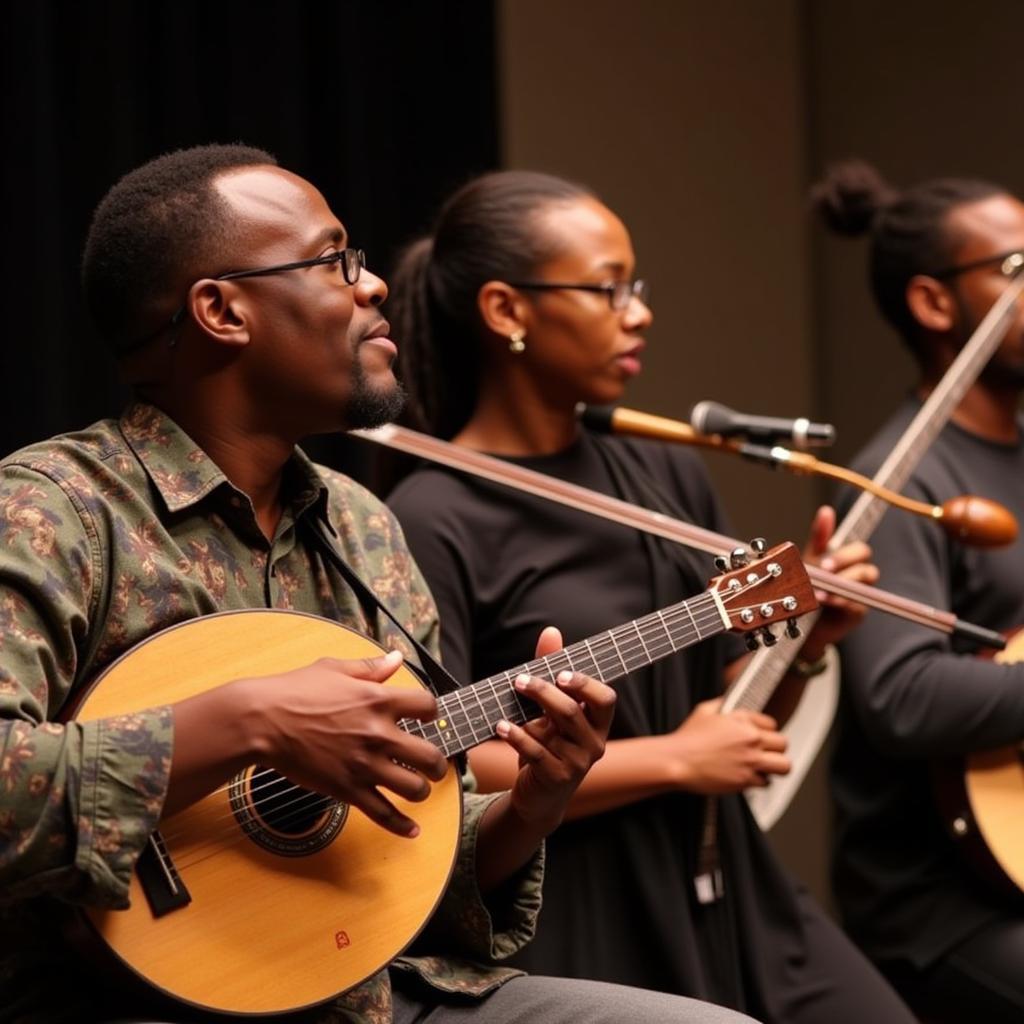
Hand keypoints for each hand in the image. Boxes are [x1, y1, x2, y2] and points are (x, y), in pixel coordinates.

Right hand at [235, 650, 447, 837]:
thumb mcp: (335, 669)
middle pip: (431, 756)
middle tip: (432, 764)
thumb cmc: (295, 691)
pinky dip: (401, 825)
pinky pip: (383, 814)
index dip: (431, 712)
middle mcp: (378, 734)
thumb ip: (370, 667)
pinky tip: (412, 830)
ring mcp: (364, 765)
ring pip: (414, 788)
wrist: (262, 721)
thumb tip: (396, 658)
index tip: (425, 717)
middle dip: (437, 763)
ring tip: (417, 787)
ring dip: (421, 790)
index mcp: (379, 700)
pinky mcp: (347, 789)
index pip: (428, 707)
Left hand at [493, 626, 615, 832]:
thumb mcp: (551, 709)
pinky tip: (500, 726)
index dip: (585, 684)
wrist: (540, 796)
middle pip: (573, 711)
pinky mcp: (557, 778)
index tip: (559, 673)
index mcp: (598, 723)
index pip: (605, 699)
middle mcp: (594, 743)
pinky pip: (536, 753)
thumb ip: (551, 670)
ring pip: (553, 732)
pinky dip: (516, 737)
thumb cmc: (549, 743)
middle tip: (520, 680)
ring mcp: (577, 764)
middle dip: (544, 692)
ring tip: (506, 705)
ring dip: (526, 715)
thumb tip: (551, 631)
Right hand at [664, 697, 789, 793]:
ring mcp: (750, 761)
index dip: (766, 730)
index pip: (772, 724)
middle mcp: (750, 740)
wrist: (677, 761)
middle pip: (783, 744)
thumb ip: (722, 704)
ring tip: (766, 766)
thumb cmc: (687, 738)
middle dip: (776, 748)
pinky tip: (748, 776)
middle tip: (766, 752)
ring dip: (776, 766)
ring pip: (784, 766)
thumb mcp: (704, 710)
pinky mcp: (745, 780)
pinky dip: (759, 781)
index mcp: (742, 721)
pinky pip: (766, 783)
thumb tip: (730, 701)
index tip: (760, 736)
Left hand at [799, 504, 878, 657]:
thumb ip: (820, 538)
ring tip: (820, 588)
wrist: (803, 623)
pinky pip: (857, 602)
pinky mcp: (858, 610)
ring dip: (842, 580)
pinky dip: (840, 600)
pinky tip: (825, 600)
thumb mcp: (810, 560)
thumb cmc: (809, 587)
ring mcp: (860, 592)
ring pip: (864, 577)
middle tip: (824, 567)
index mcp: (847, 560)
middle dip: (843, 560)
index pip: (859, 548)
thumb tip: (826, 511)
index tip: (827, 556)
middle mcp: (857, 573)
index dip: (846, 549)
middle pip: (864, 558)